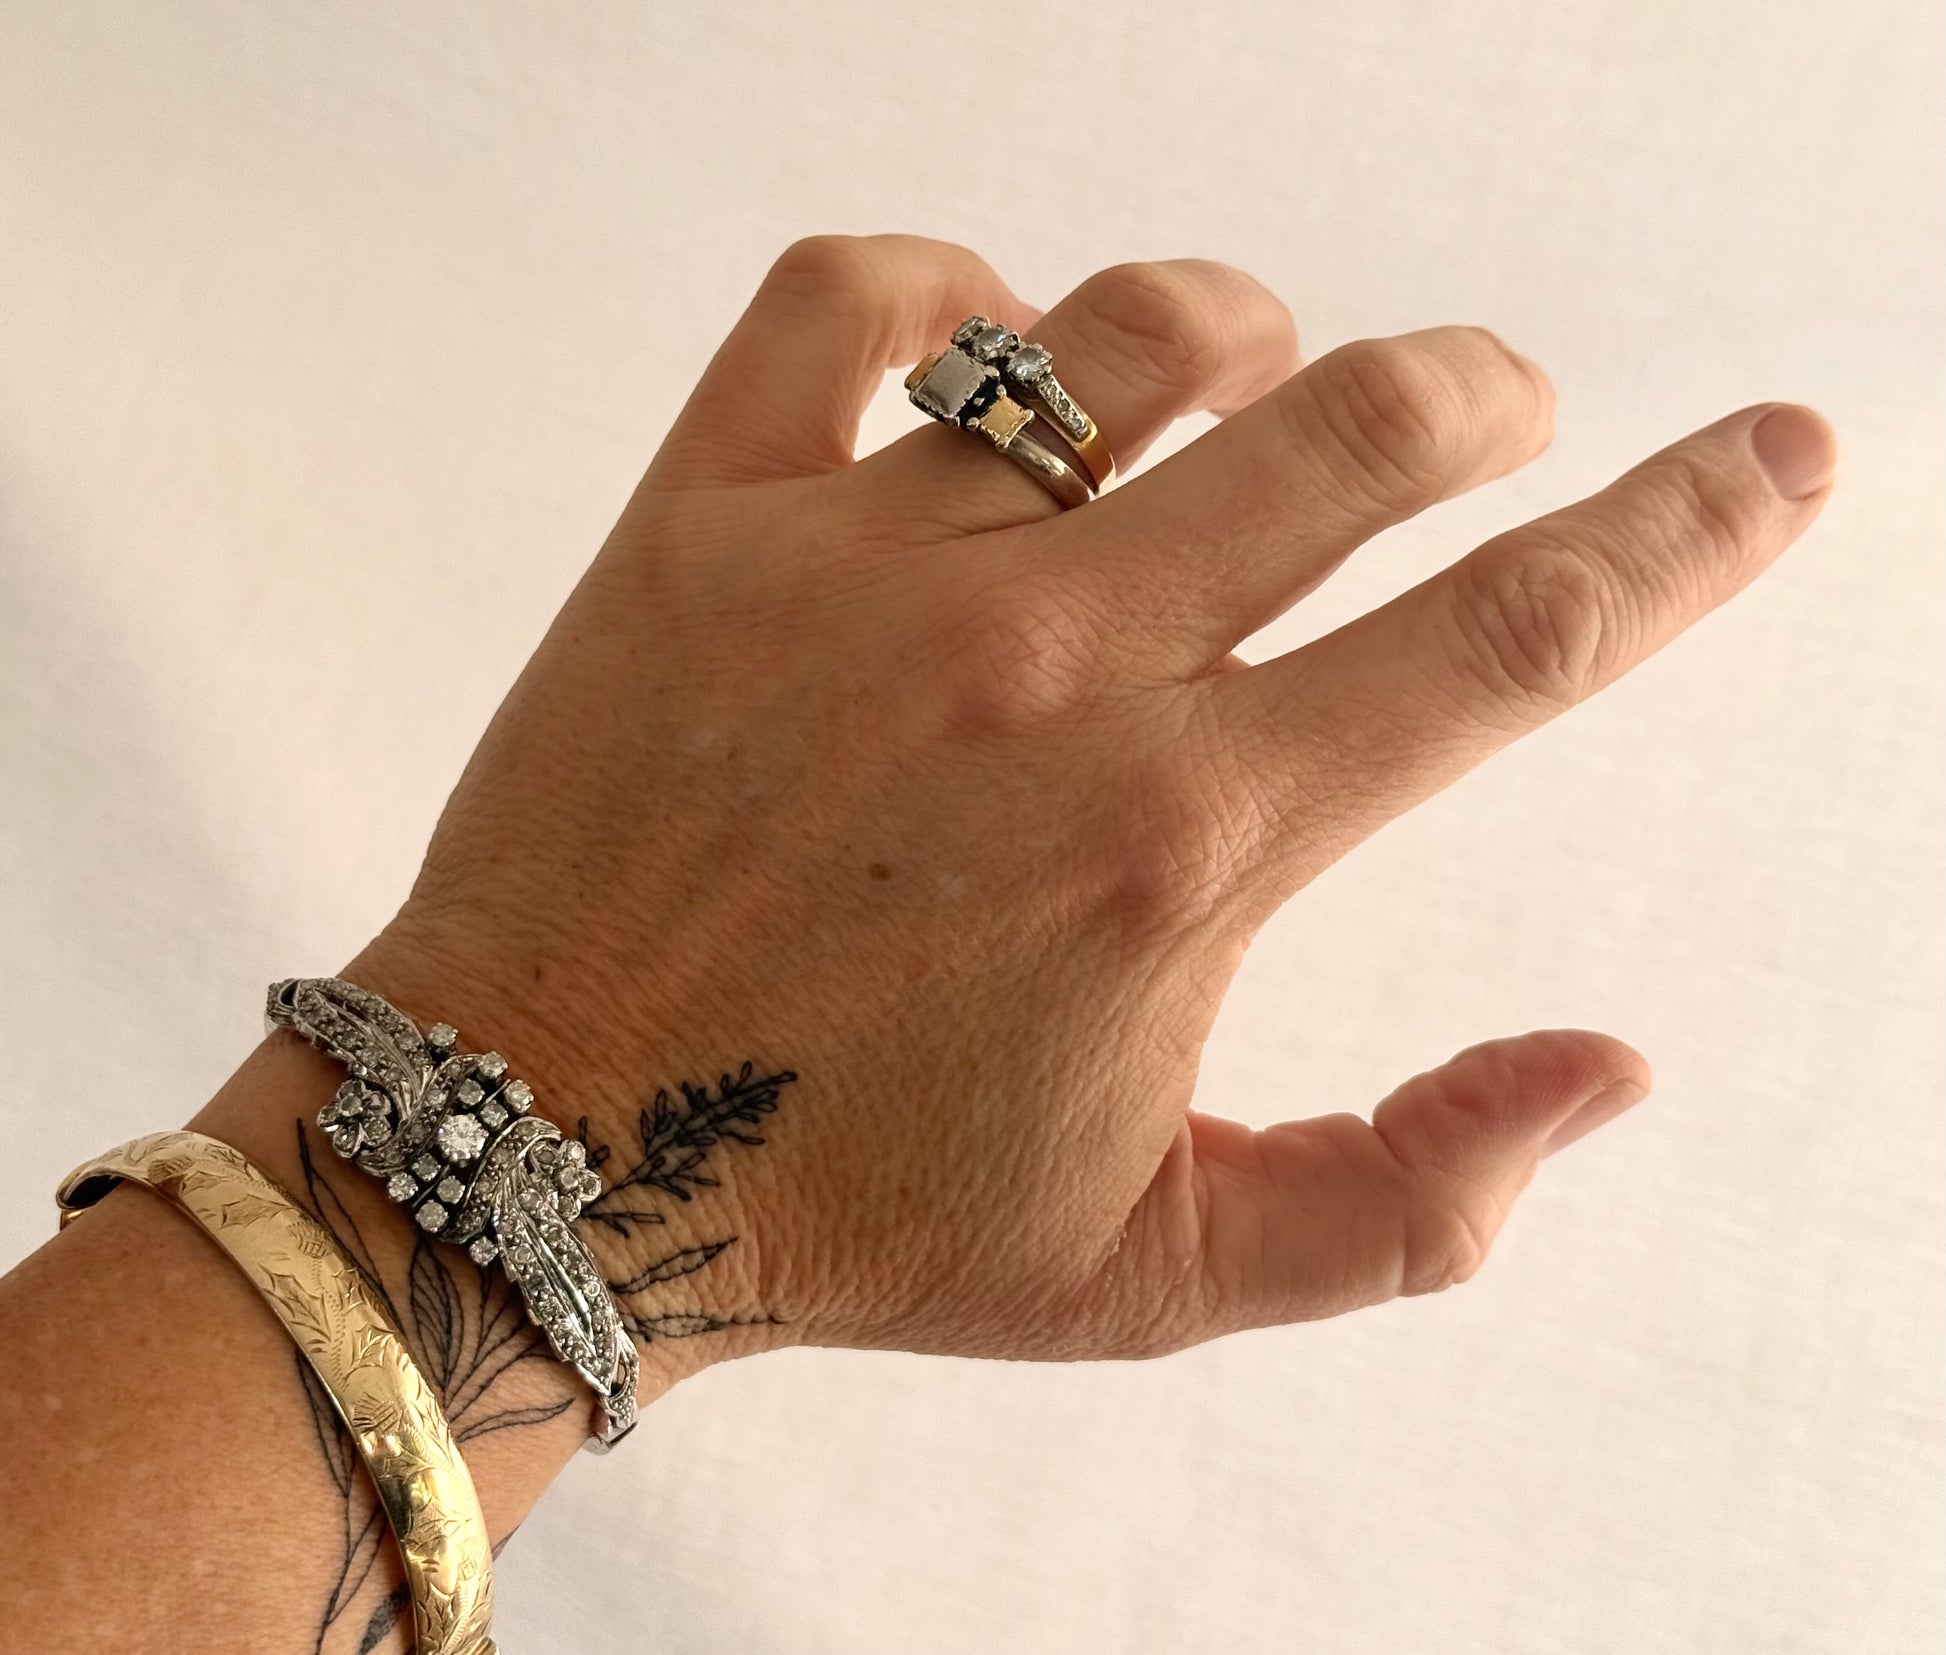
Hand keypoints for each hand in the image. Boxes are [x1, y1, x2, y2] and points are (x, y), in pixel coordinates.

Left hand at [348, 234, 1833, 1386]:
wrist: (544, 1159)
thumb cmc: (850, 1215)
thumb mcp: (1162, 1273)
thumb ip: (1412, 1194)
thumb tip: (1608, 1069)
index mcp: (1187, 843)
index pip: (1514, 641)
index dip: (1690, 531)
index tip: (1779, 452)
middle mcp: (1049, 676)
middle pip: (1357, 431)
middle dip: (1479, 396)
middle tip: (1493, 414)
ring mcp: (866, 577)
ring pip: (1127, 332)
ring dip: (1239, 329)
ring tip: (1249, 376)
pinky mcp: (702, 523)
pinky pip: (848, 299)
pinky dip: (942, 285)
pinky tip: (980, 349)